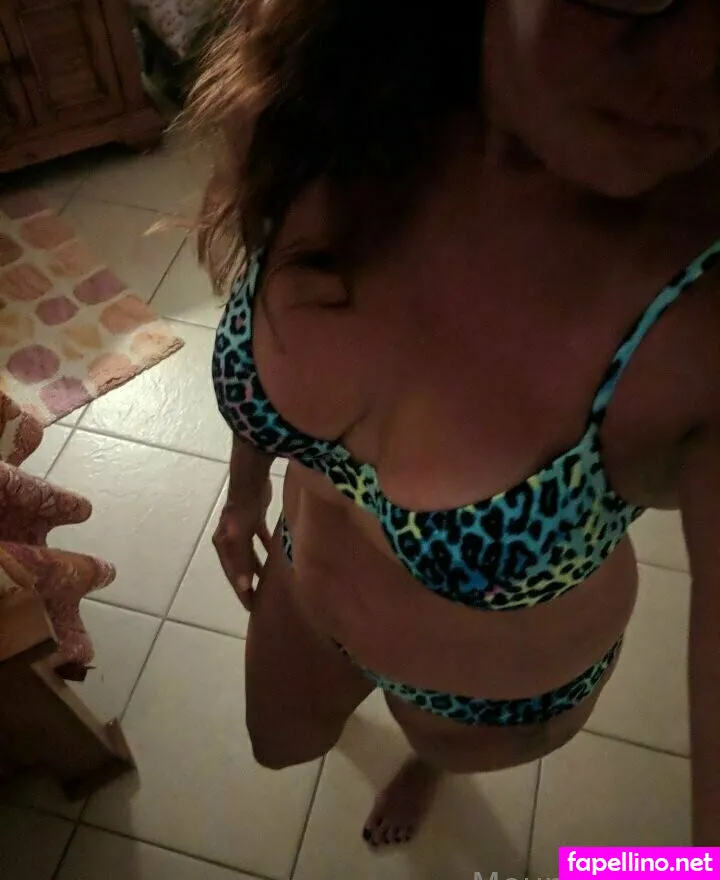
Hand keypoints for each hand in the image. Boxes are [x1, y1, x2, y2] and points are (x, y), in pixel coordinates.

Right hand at [213, 479, 272, 610]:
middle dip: (249, 584)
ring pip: (250, 554)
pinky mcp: (253, 519)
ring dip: (257, 568)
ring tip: (268, 584)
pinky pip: (259, 539)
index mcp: (224, 544)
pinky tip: (277, 556)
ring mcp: (241, 529)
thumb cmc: (243, 507)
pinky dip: (266, 548)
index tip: (251, 608)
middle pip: (240, 566)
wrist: (249, 478)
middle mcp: (229, 538)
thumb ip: (242, 558)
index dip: (242, 591)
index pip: (233, 574)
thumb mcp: (241, 535)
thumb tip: (244, 585)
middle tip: (261, 602)